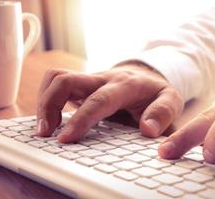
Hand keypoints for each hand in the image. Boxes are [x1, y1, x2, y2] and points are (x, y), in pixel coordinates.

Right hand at [36, 63, 183, 142]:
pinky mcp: (81, 86)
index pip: (98, 100)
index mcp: (125, 85)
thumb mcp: (170, 100)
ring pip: (55, 78)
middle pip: (65, 79)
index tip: (66, 139)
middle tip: (47, 134)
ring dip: (44, 101)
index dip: (81, 119)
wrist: (145, 77)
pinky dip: (47, 100)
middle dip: (49, 105)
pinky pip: (56, 85)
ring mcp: (89, 80)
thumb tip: (148, 129)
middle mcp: (102, 79)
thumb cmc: (155, 92)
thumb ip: (163, 113)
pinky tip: (50, 120)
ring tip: (45, 129)